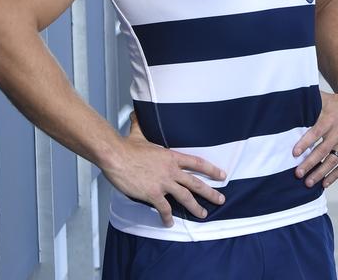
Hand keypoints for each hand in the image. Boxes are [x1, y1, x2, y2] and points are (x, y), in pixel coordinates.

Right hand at [105, 114, 226, 227]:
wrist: (115, 156)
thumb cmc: (126, 146)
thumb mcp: (139, 134)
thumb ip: (141, 126)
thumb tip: (136, 114)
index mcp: (172, 157)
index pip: (197, 163)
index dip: (212, 169)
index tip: (222, 175)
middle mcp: (171, 171)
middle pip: (196, 183)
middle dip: (210, 193)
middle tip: (221, 200)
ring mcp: (163, 183)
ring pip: (185, 197)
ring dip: (195, 207)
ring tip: (203, 214)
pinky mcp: (152, 194)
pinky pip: (164, 208)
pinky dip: (167, 216)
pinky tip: (170, 223)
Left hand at [294, 88, 337, 188]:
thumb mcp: (325, 99)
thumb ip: (309, 103)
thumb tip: (288, 100)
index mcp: (331, 119)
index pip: (316, 132)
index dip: (305, 143)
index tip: (294, 153)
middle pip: (323, 150)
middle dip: (309, 163)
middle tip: (297, 174)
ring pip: (334, 161)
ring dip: (321, 173)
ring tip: (308, 183)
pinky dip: (335, 175)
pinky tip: (325, 183)